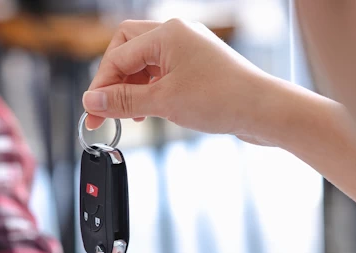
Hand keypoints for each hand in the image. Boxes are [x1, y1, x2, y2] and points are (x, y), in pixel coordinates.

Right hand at [83, 19, 355, 206]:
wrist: (263, 111)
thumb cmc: (222, 99)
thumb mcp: (163, 102)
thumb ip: (122, 101)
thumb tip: (92, 101)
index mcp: (167, 33)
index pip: (118, 56)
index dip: (101, 87)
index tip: (92, 112)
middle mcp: (177, 35)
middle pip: (126, 51)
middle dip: (113, 81)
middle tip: (105, 111)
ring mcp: (188, 50)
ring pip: (144, 64)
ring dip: (131, 89)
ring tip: (129, 116)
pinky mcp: (197, 67)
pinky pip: (162, 74)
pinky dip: (150, 92)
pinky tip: (148, 111)